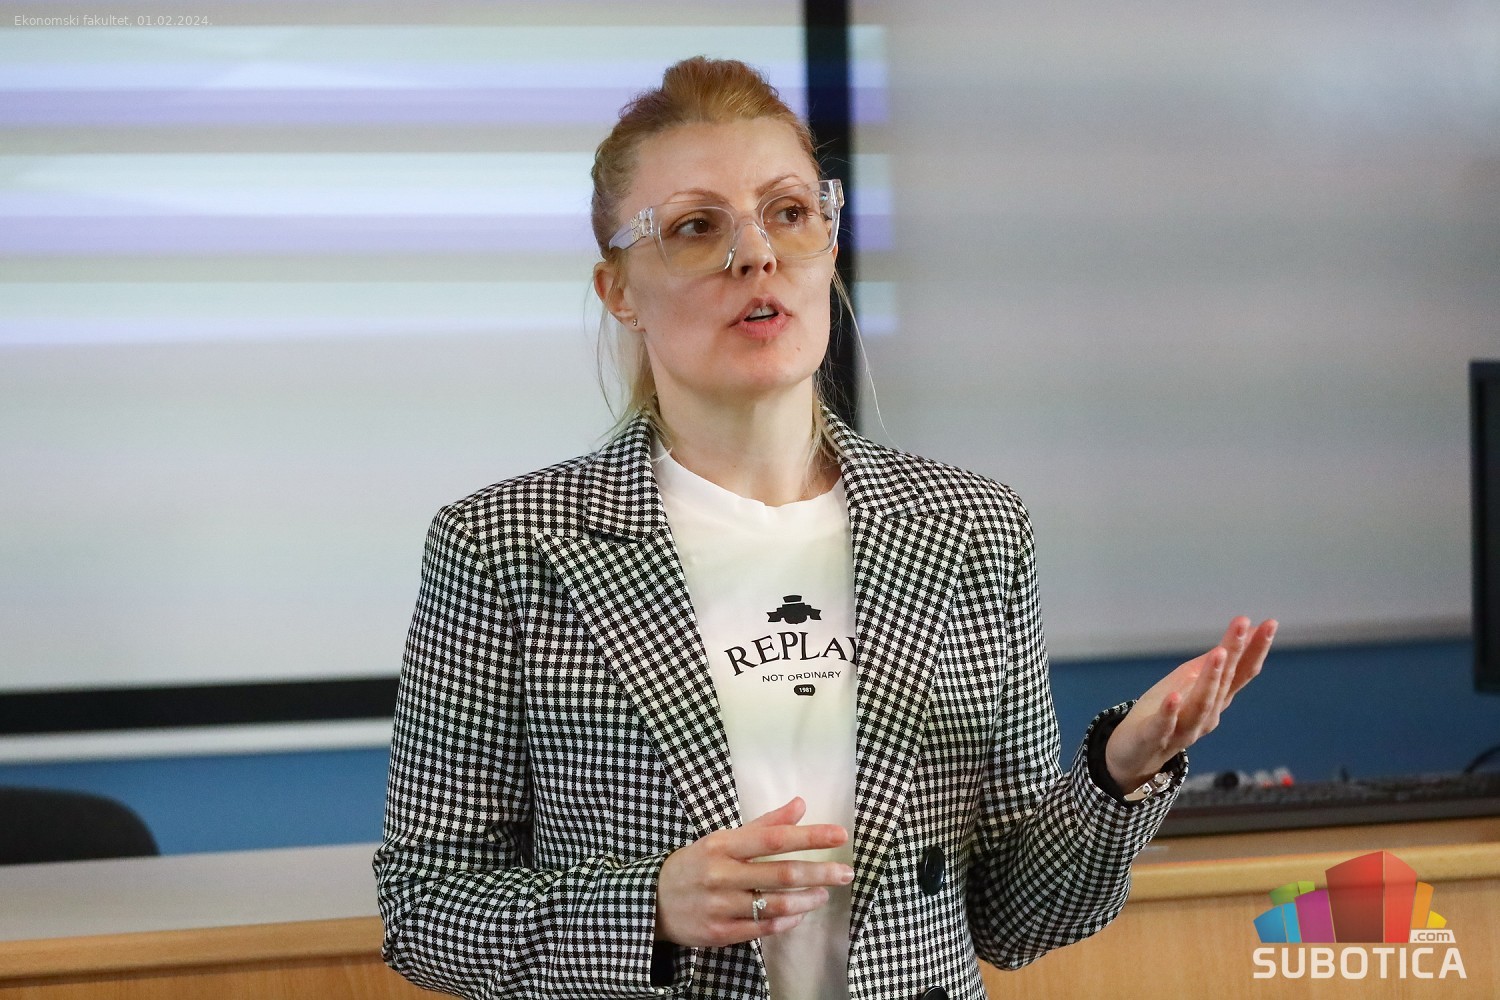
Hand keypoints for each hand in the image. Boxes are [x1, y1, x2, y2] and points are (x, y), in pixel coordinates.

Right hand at [654, 797, 852, 947]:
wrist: (652, 900)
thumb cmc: (696, 864)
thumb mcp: (723, 838)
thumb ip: (764, 824)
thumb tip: (801, 804)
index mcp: (724, 845)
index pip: (774, 839)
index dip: (810, 836)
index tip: (839, 835)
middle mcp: (722, 874)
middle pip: (781, 874)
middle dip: (819, 872)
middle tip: (845, 872)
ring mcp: (720, 906)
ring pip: (775, 905)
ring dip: (806, 900)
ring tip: (824, 894)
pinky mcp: (719, 933)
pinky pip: (762, 929)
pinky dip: (786, 922)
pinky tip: (799, 915)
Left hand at [1105, 616, 1276, 790]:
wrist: (1137, 754)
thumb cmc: (1167, 713)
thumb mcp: (1191, 681)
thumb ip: (1217, 661)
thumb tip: (1246, 630)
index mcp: (1216, 698)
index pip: (1240, 672)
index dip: (1255, 648)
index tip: (1269, 623)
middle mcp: (1207, 714)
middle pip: (1224, 682)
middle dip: (1234, 653)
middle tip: (1243, 625)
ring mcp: (1184, 729)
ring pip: (1201, 704)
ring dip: (1211, 679)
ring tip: (1218, 653)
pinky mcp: (1155, 738)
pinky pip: (1165, 726)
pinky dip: (1171, 712)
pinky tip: (1174, 698)